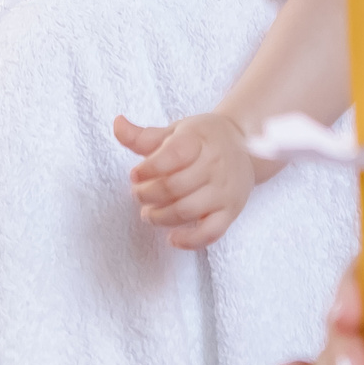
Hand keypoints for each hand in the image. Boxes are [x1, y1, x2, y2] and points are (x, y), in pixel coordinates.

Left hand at [113, 113, 260, 248]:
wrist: (246, 144)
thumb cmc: (202, 138)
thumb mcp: (174, 131)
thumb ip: (142, 135)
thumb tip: (117, 123)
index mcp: (199, 140)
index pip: (171, 156)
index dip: (147, 169)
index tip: (134, 175)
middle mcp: (214, 165)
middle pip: (174, 187)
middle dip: (147, 194)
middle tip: (138, 194)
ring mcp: (224, 190)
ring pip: (187, 210)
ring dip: (160, 217)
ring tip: (148, 214)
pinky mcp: (231, 211)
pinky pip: (210, 232)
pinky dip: (190, 240)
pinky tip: (172, 238)